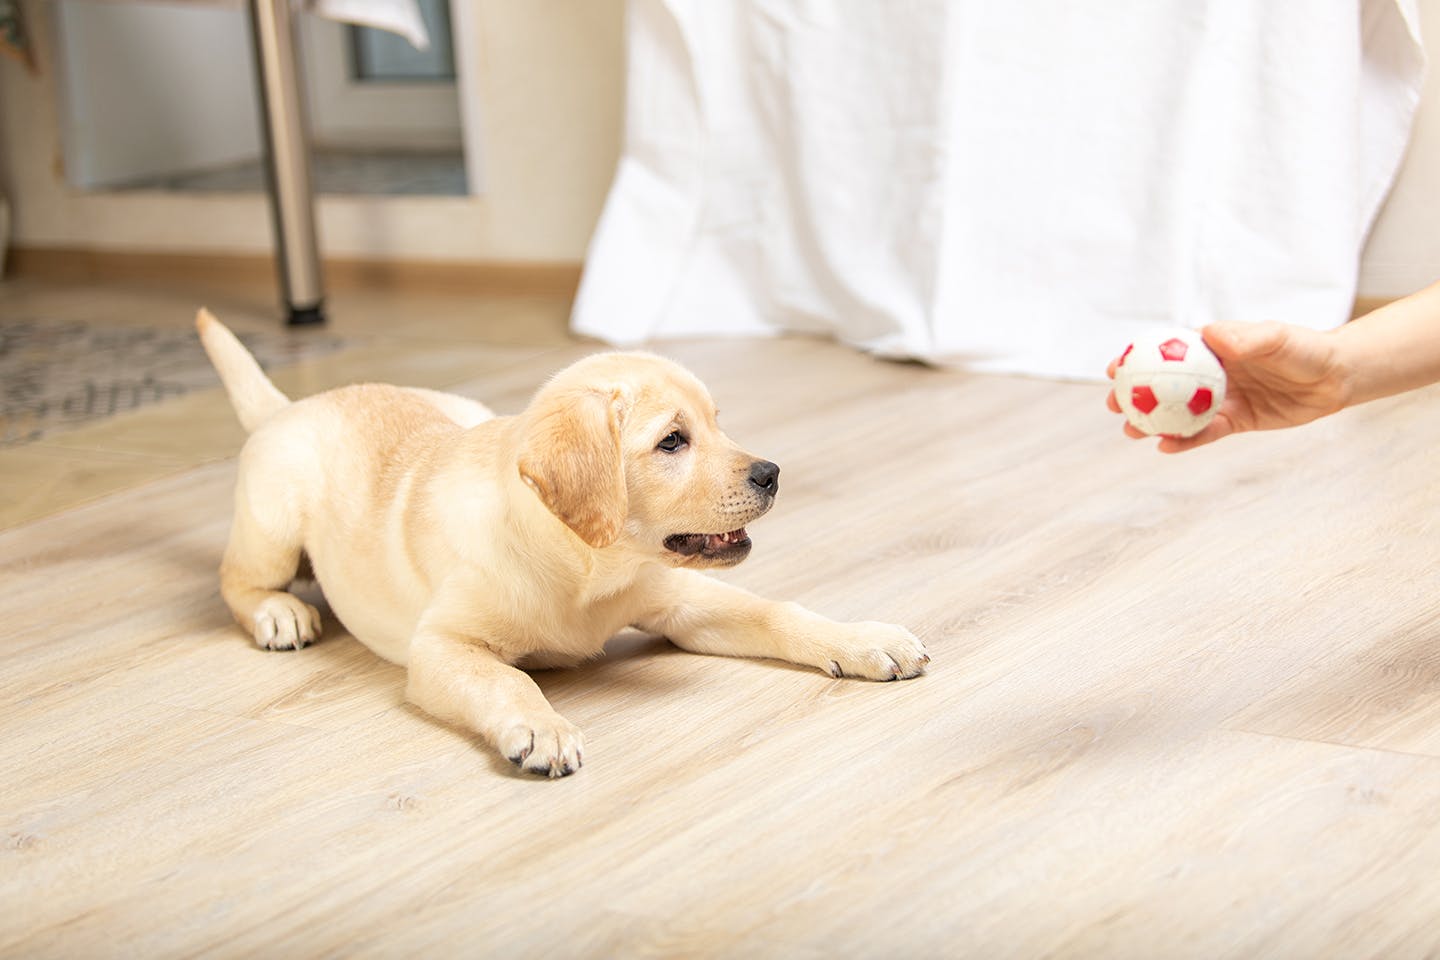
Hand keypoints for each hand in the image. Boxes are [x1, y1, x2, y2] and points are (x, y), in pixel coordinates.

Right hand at [1106, 321, 1352, 452]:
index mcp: (1212, 348)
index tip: (1115, 367)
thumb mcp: (1276, 338)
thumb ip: (1245, 338)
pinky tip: (1165, 447)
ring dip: (1152, 422)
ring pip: (1177, 412)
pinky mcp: (1235, 421)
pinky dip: (1184, 441)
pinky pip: (1204, 433)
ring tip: (1131, 431)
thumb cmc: (1305, 348)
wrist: (1335, 378)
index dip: (1137, 359)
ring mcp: (1221, 398)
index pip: (1165, 352)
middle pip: (1162, 385)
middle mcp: (1211, 373)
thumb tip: (1210, 335)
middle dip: (1134, 396)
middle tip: (1114, 405)